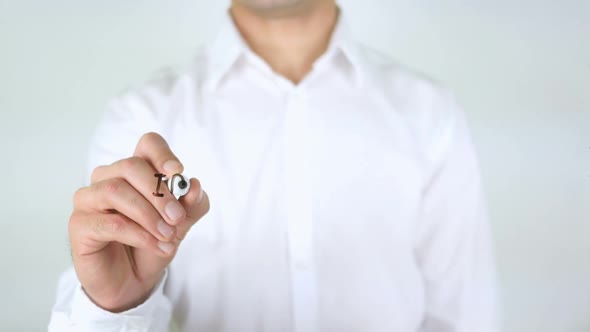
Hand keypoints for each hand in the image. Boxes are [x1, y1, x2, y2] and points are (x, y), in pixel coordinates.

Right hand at [69, 132, 209, 311]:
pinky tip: (156, 245)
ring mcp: (90, 199)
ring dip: (148, 215)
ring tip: (168, 236)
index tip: (178, 172)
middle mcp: (109, 178)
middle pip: (132, 166)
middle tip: (177, 218)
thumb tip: (194, 186)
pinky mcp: (79, 224)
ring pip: (116, 191)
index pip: (147, 144)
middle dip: (160, 193)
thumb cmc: (152, 243)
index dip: (162, 154)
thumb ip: (191, 205)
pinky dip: (138, 234)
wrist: (133, 281)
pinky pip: (109, 222)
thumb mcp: (180, 225)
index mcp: (136, 171)